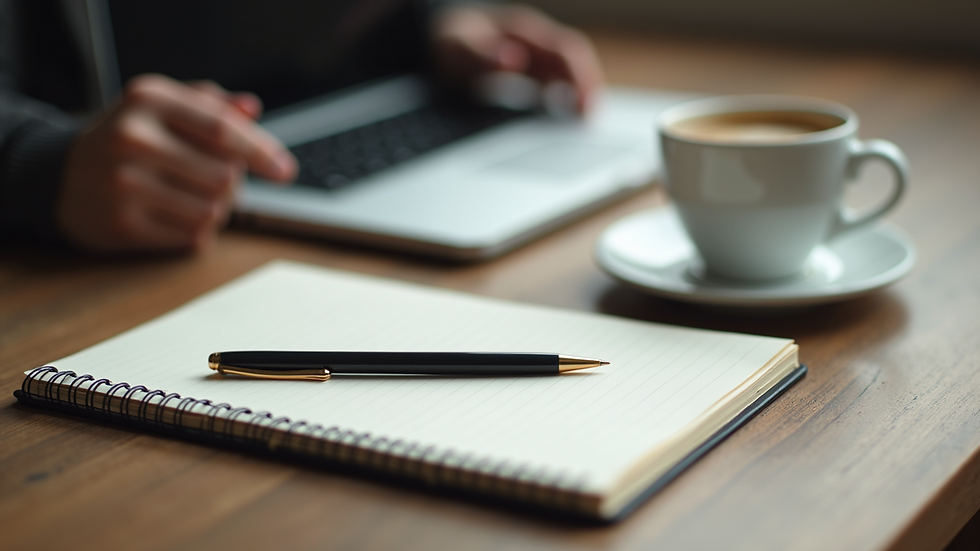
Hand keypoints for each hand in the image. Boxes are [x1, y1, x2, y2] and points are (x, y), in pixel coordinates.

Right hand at [58, 74, 296, 252]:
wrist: (60, 177)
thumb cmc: (127, 139)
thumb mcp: (162, 107)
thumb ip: (211, 105)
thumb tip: (251, 109)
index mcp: (147, 99)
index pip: (222, 129)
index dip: (261, 152)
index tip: (285, 171)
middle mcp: (130, 137)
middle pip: (225, 176)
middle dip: (234, 184)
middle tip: (215, 180)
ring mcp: (122, 184)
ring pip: (213, 211)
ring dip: (218, 210)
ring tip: (191, 197)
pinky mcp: (121, 225)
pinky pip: (192, 238)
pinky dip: (196, 232)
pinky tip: (172, 216)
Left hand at [431, 5, 603, 113]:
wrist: (439, 36)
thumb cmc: (451, 42)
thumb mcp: (458, 47)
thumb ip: (483, 54)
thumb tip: (513, 60)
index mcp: (523, 31)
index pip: (565, 51)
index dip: (580, 76)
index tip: (585, 103)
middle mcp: (534, 41)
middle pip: (572, 61)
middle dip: (586, 87)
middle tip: (591, 119)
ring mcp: (533, 54)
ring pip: (566, 72)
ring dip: (578, 93)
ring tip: (583, 122)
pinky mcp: (529, 68)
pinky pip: (554, 80)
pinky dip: (564, 97)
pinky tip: (564, 118)